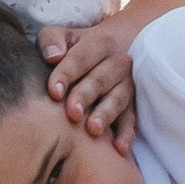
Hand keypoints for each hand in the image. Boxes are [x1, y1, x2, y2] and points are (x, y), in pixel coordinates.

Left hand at [39, 14, 136, 138]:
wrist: (115, 48)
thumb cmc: (76, 47)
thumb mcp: (62, 35)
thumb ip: (52, 41)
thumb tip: (52, 56)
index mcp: (99, 43)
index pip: (81, 58)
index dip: (67, 74)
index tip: (53, 92)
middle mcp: (117, 63)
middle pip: (100, 80)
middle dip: (85, 96)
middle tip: (71, 113)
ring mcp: (126, 85)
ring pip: (117, 100)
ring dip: (106, 115)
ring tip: (93, 130)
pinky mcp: (132, 105)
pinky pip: (131, 120)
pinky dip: (126, 134)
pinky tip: (120, 148)